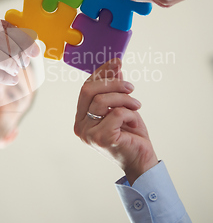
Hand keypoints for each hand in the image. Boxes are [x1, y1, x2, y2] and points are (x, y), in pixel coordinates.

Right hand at [0, 11, 38, 100]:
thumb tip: (28, 43)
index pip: (2, 25)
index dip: (21, 37)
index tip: (34, 48)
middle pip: (0, 40)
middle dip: (19, 52)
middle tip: (26, 62)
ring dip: (11, 66)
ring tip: (16, 71)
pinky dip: (2, 77)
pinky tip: (11, 80)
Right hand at [74, 59, 157, 184]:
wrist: (141, 161)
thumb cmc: (131, 135)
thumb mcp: (122, 107)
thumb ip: (114, 90)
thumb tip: (115, 65)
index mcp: (82, 118)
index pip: (86, 88)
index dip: (101, 72)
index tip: (116, 62)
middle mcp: (81, 126)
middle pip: (88, 90)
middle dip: (112, 83)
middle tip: (130, 86)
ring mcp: (88, 133)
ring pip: (102, 100)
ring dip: (124, 99)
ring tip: (137, 105)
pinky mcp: (101, 138)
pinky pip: (116, 113)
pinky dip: (130, 113)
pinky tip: (134, 121)